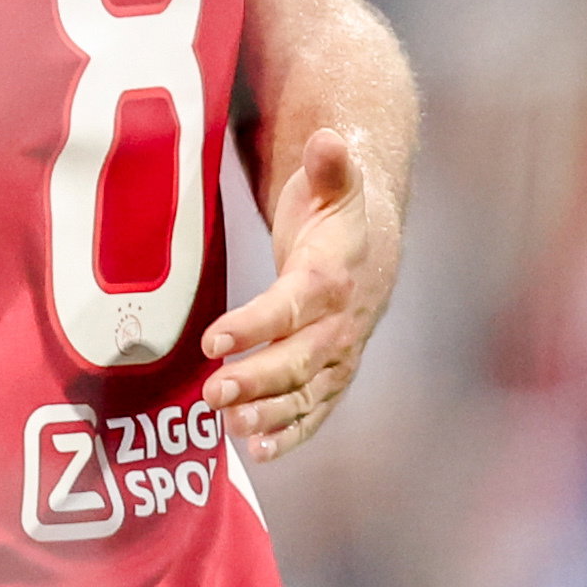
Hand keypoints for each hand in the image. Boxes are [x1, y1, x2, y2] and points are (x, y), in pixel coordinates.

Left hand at [201, 126, 400, 460]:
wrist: (372, 244)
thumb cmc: (337, 211)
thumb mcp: (334, 184)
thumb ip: (331, 166)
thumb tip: (331, 136)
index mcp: (333, 276)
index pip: (292, 305)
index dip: (256, 324)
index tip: (213, 340)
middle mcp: (341, 323)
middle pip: (301, 359)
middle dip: (259, 380)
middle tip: (213, 394)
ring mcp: (340, 354)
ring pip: (307, 392)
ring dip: (270, 413)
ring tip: (230, 427)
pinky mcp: (334, 373)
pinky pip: (315, 409)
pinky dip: (290, 432)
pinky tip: (258, 450)